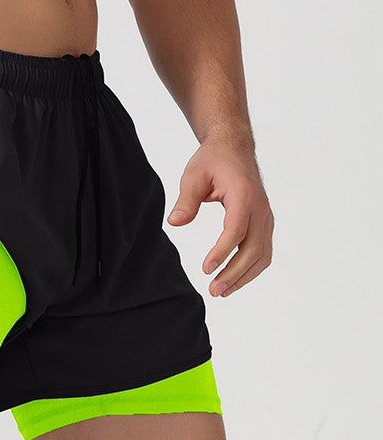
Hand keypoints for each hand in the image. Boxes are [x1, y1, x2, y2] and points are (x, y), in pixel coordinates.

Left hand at [167, 136, 273, 296]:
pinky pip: (263, 252)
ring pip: (262, 254)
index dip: (222, 252)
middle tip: (213, 289)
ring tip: (221, 291)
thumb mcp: (194, 176)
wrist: (233, 148)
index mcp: (244, 195)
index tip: (206, 268)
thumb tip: (175, 222)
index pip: (236, 229)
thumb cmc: (213, 161)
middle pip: (253, 248)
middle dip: (234, 272)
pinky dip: (251, 269)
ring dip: (244, 276)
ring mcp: (265, 217)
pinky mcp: (264, 224)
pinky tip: (233, 281)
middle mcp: (260, 208)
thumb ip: (186, 200)